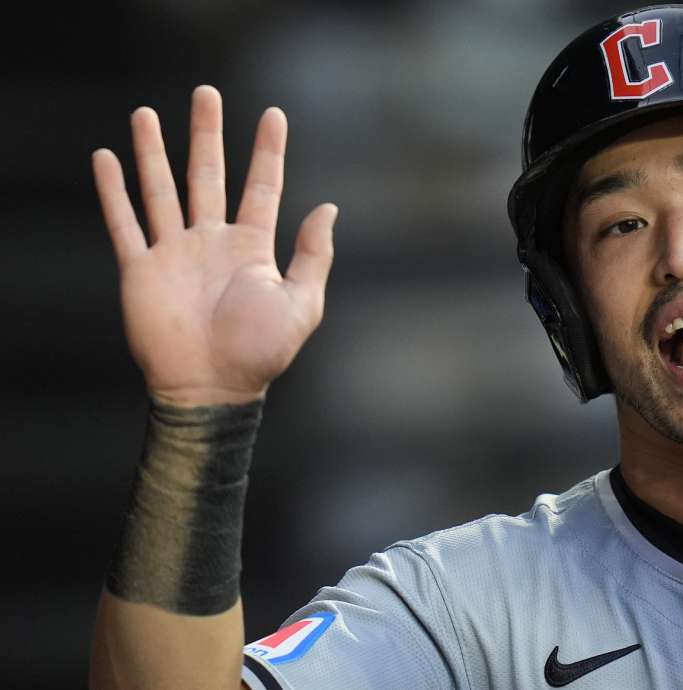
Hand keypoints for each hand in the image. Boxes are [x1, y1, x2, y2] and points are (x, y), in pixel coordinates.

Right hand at [92, 85, 335, 404]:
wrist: (212, 388)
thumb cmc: (261, 352)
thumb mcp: (302, 303)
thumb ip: (313, 254)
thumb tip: (329, 207)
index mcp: (252, 248)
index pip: (263, 186)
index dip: (268, 151)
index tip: (274, 114)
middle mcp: (212, 242)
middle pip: (208, 175)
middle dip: (207, 134)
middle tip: (205, 93)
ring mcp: (174, 253)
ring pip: (161, 189)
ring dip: (153, 152)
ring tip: (147, 113)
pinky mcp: (141, 269)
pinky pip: (124, 223)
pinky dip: (113, 192)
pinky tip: (107, 158)